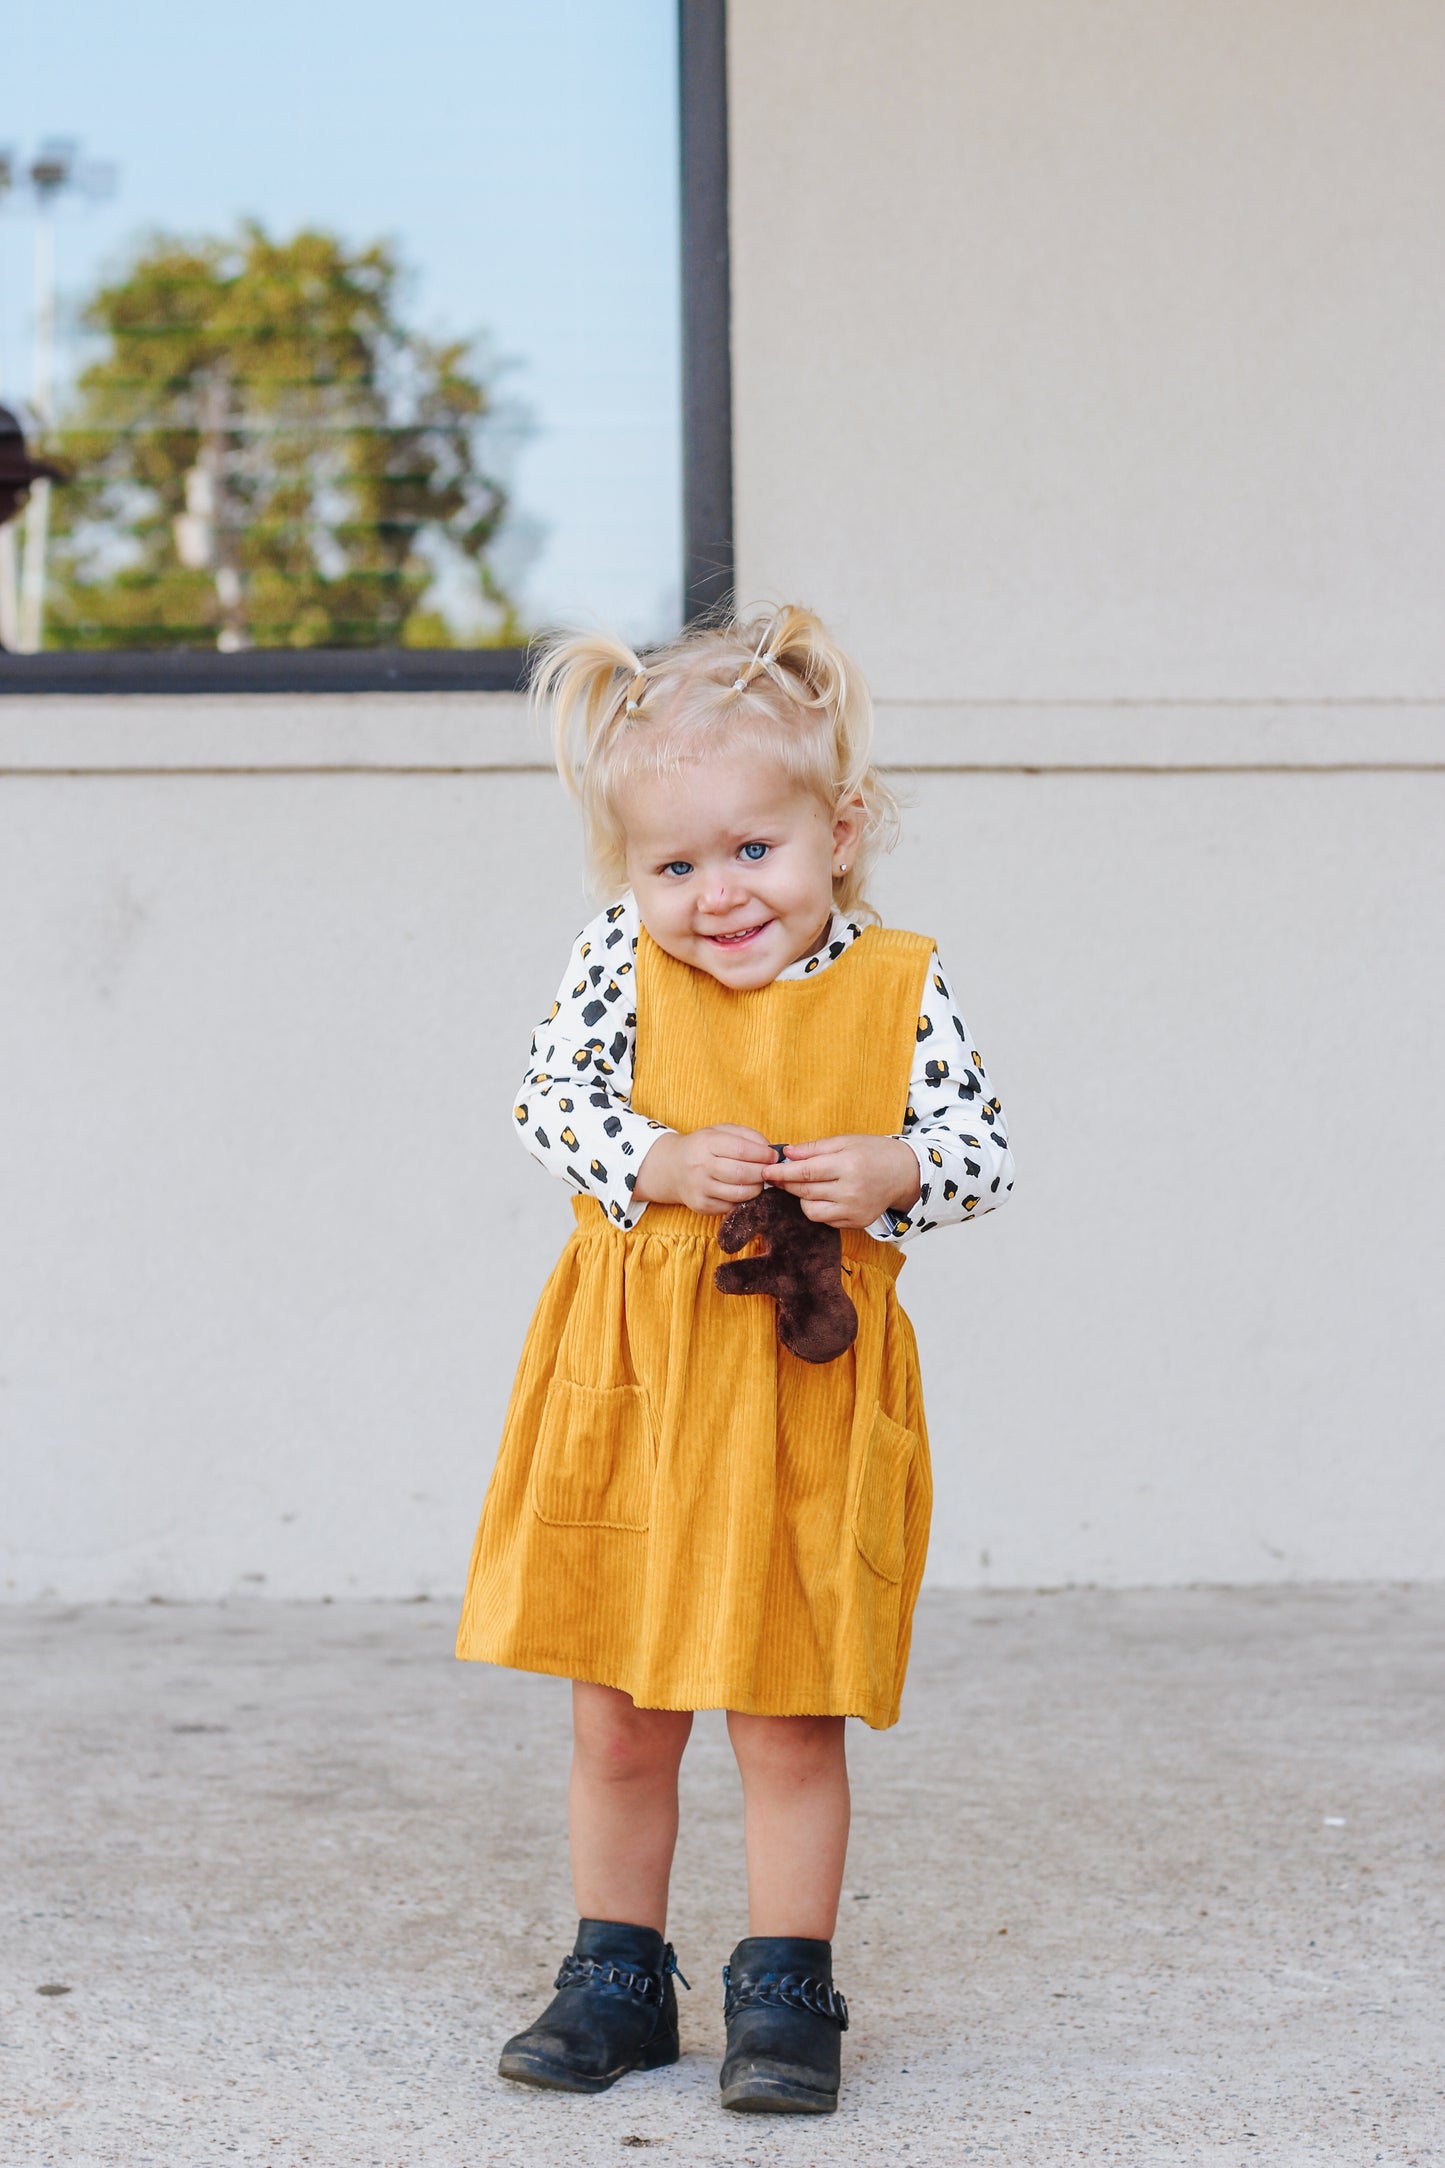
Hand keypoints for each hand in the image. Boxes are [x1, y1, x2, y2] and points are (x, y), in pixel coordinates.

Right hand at [633, 1124, 775, 1214]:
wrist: (672, 1168)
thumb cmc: (703, 1147)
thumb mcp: (720, 1131)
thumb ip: (747, 1135)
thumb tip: (770, 1150)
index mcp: (706, 1143)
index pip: (741, 1150)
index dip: (762, 1154)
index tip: (773, 1156)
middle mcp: (700, 1166)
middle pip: (742, 1173)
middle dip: (763, 1173)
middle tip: (770, 1171)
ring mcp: (700, 1188)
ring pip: (739, 1193)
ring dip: (757, 1188)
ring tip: (759, 1181)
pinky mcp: (701, 1206)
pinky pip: (732, 1206)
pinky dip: (744, 1199)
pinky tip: (744, 1190)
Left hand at [764, 1134, 921, 1228]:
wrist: (905, 1174)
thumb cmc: (875, 1152)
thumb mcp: (846, 1141)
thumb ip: (814, 1148)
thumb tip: (787, 1153)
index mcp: (848, 1165)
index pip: (805, 1173)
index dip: (782, 1173)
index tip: (766, 1171)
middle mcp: (851, 1191)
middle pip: (805, 1192)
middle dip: (786, 1184)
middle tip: (776, 1176)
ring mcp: (854, 1210)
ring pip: (811, 1211)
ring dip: (801, 1198)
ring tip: (806, 1185)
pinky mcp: (856, 1223)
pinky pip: (825, 1219)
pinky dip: (817, 1208)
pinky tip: (823, 1195)